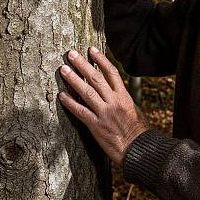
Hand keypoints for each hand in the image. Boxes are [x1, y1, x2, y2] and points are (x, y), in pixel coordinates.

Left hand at [58, 47, 148, 165]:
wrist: (138, 149)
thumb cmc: (138, 131)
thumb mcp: (133, 110)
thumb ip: (122, 99)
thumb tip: (114, 90)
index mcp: (124, 96)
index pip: (111, 72)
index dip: (101, 59)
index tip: (91, 49)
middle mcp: (114, 101)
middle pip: (96, 78)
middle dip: (83, 64)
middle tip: (71, 54)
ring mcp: (104, 113)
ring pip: (87, 91)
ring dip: (73, 79)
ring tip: (63, 69)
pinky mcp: (96, 126)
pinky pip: (81, 112)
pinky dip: (70, 102)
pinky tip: (61, 95)